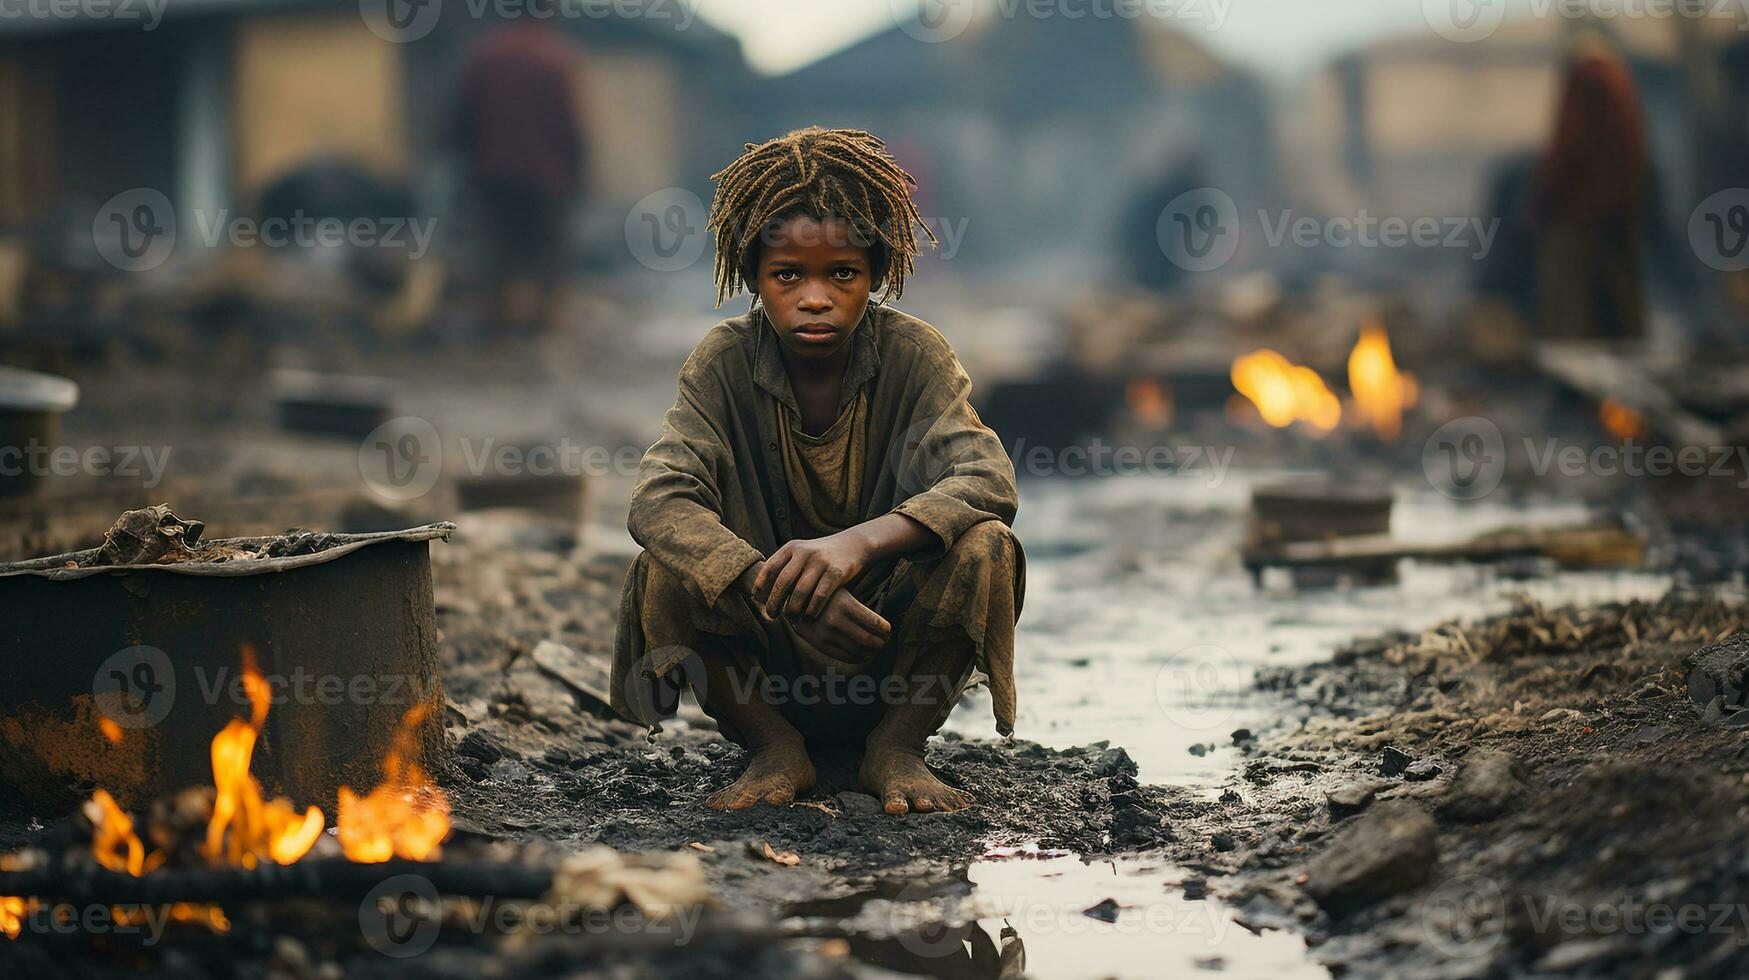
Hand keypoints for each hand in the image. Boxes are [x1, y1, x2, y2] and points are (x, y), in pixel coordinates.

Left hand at [754, 530, 872, 618]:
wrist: (853, 545)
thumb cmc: (821, 557)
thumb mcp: (801, 555)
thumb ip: (783, 570)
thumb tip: (757, 595)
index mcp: (792, 548)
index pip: (769, 568)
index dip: (761, 586)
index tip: (757, 600)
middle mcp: (804, 553)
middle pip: (783, 582)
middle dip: (775, 602)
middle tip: (772, 615)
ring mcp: (821, 561)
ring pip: (800, 591)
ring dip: (793, 608)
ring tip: (791, 618)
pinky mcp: (837, 571)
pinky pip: (820, 595)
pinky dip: (812, 608)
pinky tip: (810, 615)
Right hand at [787, 589, 890, 663]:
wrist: (793, 598)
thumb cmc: (827, 594)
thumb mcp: (843, 592)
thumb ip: (861, 609)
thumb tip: (885, 629)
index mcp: (844, 604)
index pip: (874, 623)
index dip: (886, 630)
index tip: (889, 630)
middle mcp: (834, 620)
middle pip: (868, 640)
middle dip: (881, 642)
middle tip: (886, 641)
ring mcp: (824, 634)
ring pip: (857, 651)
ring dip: (871, 653)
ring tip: (877, 649)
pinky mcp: (818, 643)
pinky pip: (843, 656)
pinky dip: (857, 658)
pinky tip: (863, 654)